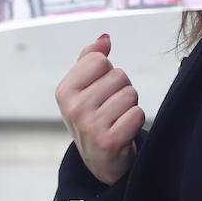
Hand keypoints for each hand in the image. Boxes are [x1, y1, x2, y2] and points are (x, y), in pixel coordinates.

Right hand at [54, 33, 143, 184]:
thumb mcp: (84, 88)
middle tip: (112, 108)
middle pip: (119, 76)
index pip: (99, 60)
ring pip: (130, 94)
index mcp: (64, 91)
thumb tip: (105, 39)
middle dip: (122, 89)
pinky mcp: (110, 142)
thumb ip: (91, 59)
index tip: (102, 90)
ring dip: (130, 105)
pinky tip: (124, 131)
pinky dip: (136, 121)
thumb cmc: (94, 117)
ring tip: (118, 119)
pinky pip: (138, 114)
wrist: (100, 161)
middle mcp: (73, 109)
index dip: (108, 72)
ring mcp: (90, 126)